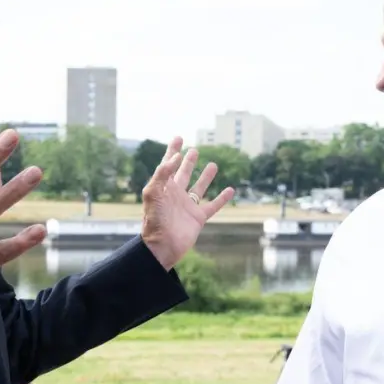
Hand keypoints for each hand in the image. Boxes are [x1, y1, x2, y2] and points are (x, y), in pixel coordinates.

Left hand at [140, 137, 232, 270]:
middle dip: (188, 162)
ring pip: (199, 187)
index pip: (168, 165)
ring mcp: (187, 206)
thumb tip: (176, 157)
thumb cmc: (155, 220)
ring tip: (213, 164)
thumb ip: (162, 173)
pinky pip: (212, 206)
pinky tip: (230, 190)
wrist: (163, 245)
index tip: (178, 138)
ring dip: (206, 177)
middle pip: (183, 174)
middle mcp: (176, 195)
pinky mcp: (198, 218)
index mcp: (163, 187)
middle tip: (193, 150)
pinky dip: (222, 198)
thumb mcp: (153, 192)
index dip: (172, 151)